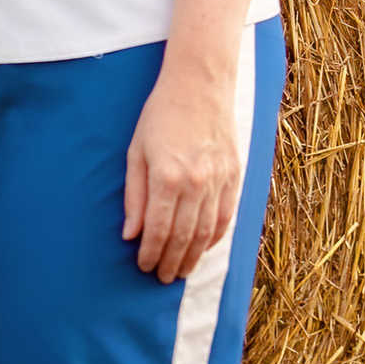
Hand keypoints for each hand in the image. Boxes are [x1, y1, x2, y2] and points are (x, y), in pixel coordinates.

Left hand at [122, 58, 242, 281]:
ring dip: (193, 256)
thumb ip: (134, 196)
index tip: (143, 266)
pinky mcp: (234, 176)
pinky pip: (225, 217)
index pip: (157, 229)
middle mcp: (196, 183)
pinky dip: (214, 237)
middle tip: (162, 278)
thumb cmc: (160, 115)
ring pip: (206, 232)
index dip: (150, 253)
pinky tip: (202, 248)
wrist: (200, 85)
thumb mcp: (136, 152)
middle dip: (171, 261)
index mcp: (167, 177)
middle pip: (183, 236)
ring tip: (181, 271)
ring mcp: (219, 181)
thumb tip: (130, 234)